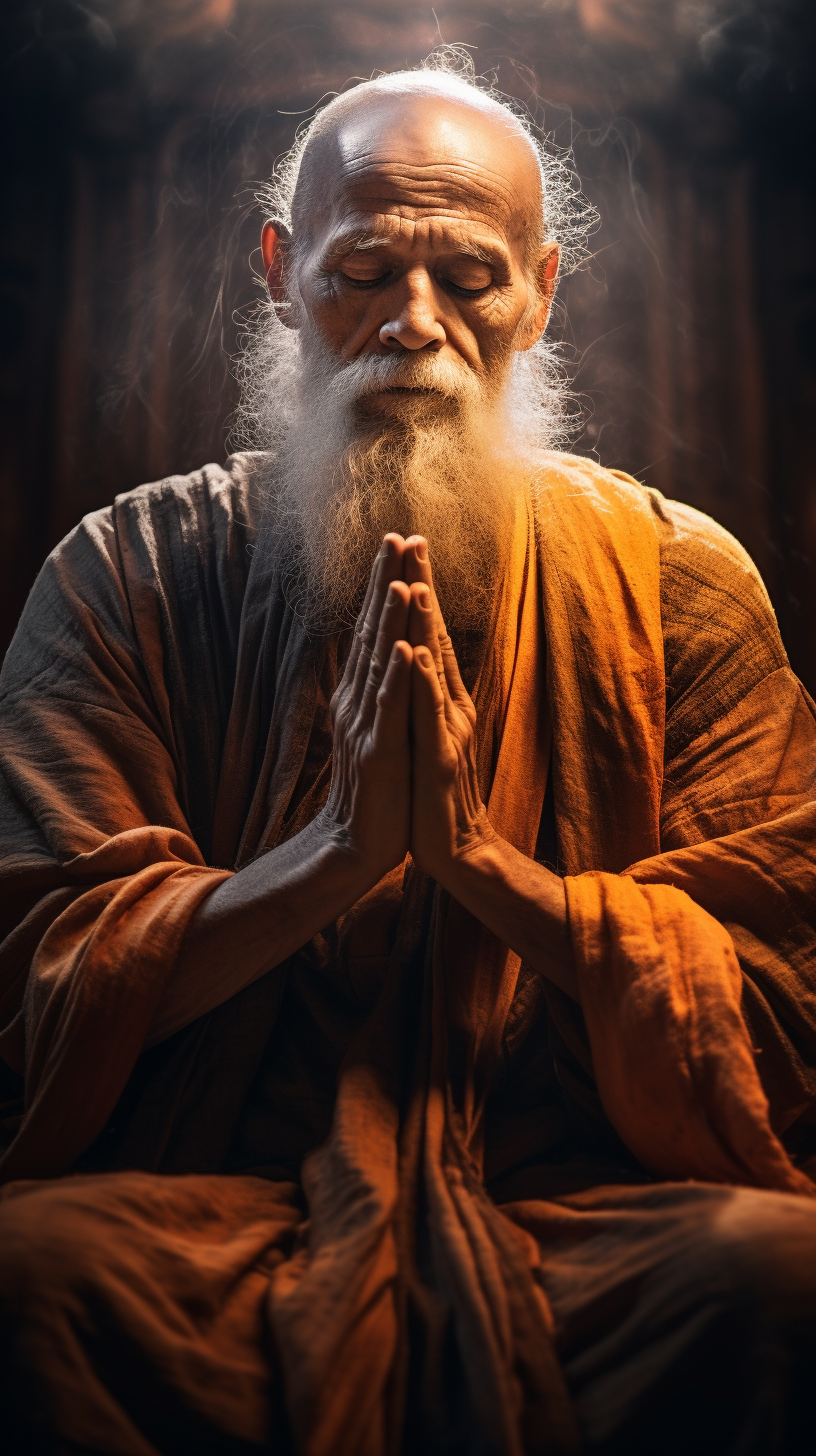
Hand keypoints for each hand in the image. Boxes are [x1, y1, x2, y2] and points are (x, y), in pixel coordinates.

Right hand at [318, 535, 412, 880]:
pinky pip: (390, 708)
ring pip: (379, 662)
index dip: (384, 583)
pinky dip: (396, 676)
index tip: (397, 540)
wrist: (358, 845)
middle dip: (384, 582)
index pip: (374, 627)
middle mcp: (358, 700)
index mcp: (361, 693)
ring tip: (398, 578)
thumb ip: (378, 688)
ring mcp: (367, 724)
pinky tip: (403, 647)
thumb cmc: (377, 787)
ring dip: (388, 619)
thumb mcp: (378, 727)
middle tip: (395, 536)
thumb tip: (384, 649)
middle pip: (372, 631)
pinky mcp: (380, 752)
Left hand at [402, 539, 576, 998]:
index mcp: (442, 698)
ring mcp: (446, 730)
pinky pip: (428, 714)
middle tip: (411, 538)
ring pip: (434, 668)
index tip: (406, 544)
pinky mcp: (439, 758)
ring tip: (414, 582)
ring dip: (425, 625)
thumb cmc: (438, 791)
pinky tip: (415, 656)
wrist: (458, 848)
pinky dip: (422, 683)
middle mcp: (449, 705)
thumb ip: (428, 694)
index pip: (428, 632)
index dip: (418, 587)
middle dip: (422, 585)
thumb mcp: (431, 733)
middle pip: (434, 636)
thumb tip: (420, 653)